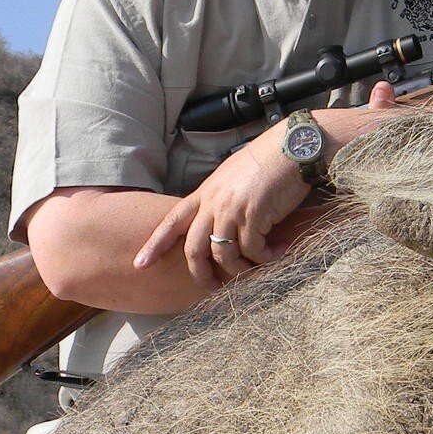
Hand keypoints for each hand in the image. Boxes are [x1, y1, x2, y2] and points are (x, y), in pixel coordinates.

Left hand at [131, 81, 397, 290]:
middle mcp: (213, 202)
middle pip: (194, 248)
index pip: (171, 221)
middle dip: (200, 273)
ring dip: (241, 269)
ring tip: (259, 266)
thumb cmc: (269, 161)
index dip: (154, 245)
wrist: (293, 146)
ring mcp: (231, 209)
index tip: (140, 265)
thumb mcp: (235, 178)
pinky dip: (266, 257)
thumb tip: (225, 225)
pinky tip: (279, 251)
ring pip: (224, 255)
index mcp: (205, 192)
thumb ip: (223, 200)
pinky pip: (253, 251)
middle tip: (213, 287)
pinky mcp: (254, 215)